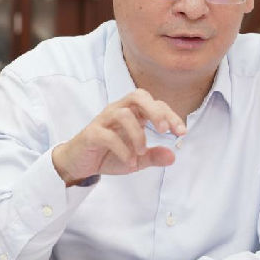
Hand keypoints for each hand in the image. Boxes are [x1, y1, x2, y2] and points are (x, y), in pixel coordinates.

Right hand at [52, 89, 186, 185]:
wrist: (78, 163)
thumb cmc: (108, 154)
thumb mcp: (136, 159)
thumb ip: (153, 156)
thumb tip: (173, 156)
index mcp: (132, 113)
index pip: (154, 104)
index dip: (170, 115)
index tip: (181, 132)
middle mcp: (118, 111)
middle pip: (138, 95)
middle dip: (154, 111)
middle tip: (164, 130)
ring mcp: (103, 120)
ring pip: (123, 114)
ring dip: (137, 134)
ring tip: (142, 152)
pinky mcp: (91, 133)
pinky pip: (108, 135)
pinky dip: (122, 149)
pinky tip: (130, 162)